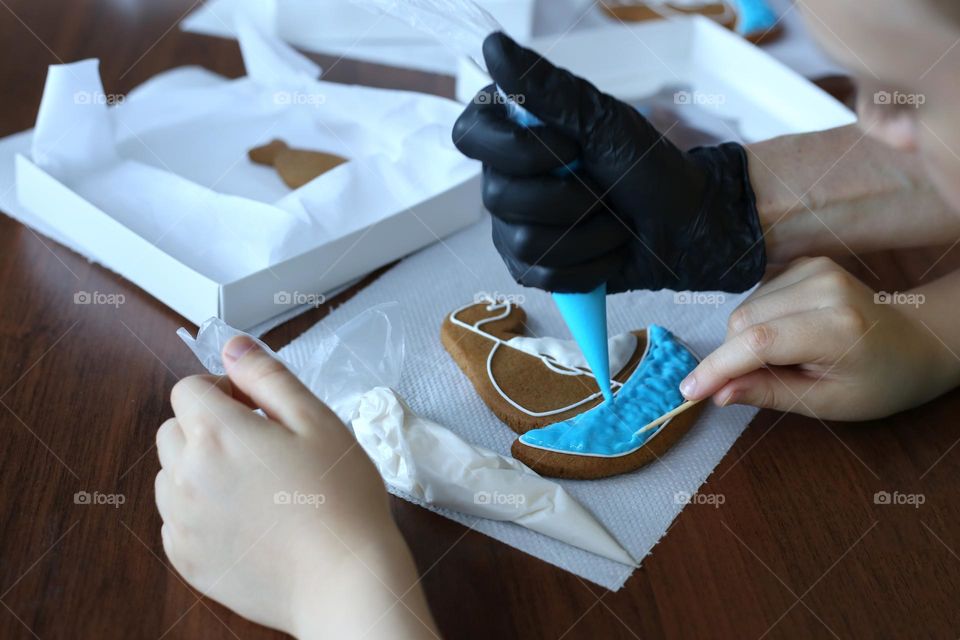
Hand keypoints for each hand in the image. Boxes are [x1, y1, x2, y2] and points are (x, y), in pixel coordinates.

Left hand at [155, 337, 435, 638]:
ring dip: (199, 470)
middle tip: (260, 447)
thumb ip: (268, 377)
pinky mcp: (187, 560)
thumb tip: (233, 346)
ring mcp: (182, 522)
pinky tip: (247, 521)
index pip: (188, 390)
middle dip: (207, 428)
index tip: (254, 407)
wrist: (344, 579)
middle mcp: (186, 476)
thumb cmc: (340, 499)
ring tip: (255, 487)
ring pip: (170, 476)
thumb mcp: (316, 420)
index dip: (222, 390)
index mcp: (217, 434)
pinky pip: (176, 521)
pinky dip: (201, 513)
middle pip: (173, 431)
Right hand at [452, 32, 765, 293]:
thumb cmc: (645, 166)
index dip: (518, 150)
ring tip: (614, 220)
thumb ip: (545, 87)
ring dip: (589, 233)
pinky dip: (591, 265)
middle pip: (500, 197)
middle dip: (571, 197)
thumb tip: (493, 46)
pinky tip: (609, 249)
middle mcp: (501, 179)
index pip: (470, 135)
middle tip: (605, 188)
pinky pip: (544, 275)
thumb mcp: (601, 118)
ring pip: (526, 242)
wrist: (682, 224)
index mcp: (511, 134)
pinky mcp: (530, 268)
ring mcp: (511, 228)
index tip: (569, 146)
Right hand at [680, 257, 956, 419]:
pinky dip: (758, 321)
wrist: (917, 344)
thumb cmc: (876, 382)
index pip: (758, 342)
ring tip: (785, 359)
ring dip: (745, 339)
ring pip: (745, 307)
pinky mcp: (807, 262)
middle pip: (743, 322)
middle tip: (749, 385)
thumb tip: (717, 393)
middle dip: (732, 357)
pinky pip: (757, 295)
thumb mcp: (826, 403)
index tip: (687, 391)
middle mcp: (824, 288)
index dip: (717, 367)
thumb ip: (769, 393)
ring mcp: (816, 269)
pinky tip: (787, 335)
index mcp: (837, 328)